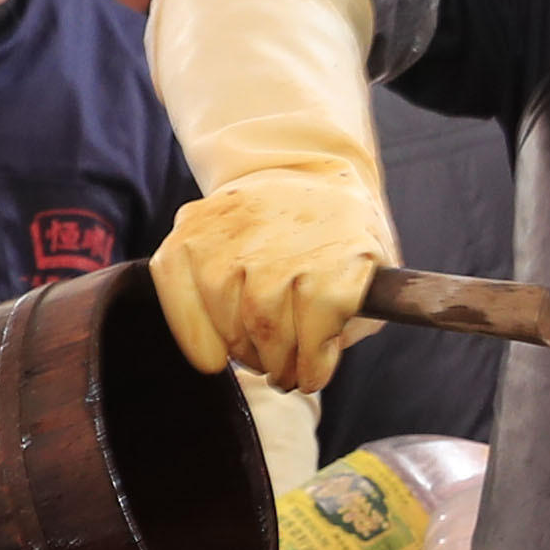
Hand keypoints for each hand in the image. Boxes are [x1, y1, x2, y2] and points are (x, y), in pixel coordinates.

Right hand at [150, 169, 386, 394]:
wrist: (303, 172)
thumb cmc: (336, 242)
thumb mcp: (372, 276)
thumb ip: (352, 320)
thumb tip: (312, 362)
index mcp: (339, 241)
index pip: (322, 313)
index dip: (313, 360)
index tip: (310, 377)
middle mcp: (280, 231)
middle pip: (266, 324)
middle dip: (277, 364)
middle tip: (282, 373)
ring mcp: (232, 228)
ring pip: (227, 317)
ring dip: (243, 352)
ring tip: (258, 355)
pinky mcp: (191, 228)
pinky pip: (177, 291)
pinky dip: (193, 332)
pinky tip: (214, 351)